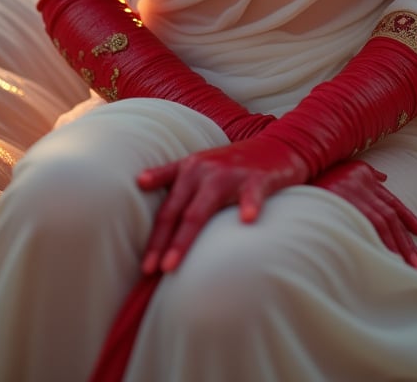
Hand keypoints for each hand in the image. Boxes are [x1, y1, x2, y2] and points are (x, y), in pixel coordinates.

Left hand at [137, 136, 309, 273]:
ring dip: (187, 235)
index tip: (144, 267)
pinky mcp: (259, 177)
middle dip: (164, 241)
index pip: (168, 209)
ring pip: (205, 207)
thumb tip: (138, 181)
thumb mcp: (199, 163)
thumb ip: (169, 173)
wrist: (277, 146)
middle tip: (152, 270)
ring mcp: (232, 174)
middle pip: (180, 211)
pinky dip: (250, 205)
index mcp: (190, 170)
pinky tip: (247, 219)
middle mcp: (206, 171)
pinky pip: (252, 193)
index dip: (155, 237)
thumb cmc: (234, 162)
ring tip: (174, 262)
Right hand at [313, 160, 416, 272]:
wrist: (297, 170)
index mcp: (365, 178)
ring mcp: (355, 199)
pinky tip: (390, 262)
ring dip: (400, 250)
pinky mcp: (345, 209)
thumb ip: (367, 174)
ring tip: (413, 272)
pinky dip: (380, 245)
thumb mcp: (346, 166)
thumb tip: (383, 178)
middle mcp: (364, 188)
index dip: (408, 218)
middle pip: (392, 220)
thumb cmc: (319, 173)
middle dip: (409, 245)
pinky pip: (367, 231)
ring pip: (384, 227)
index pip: (392, 201)